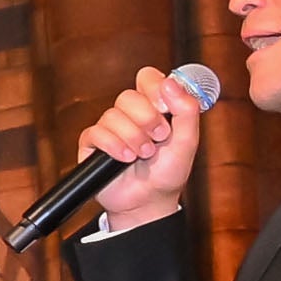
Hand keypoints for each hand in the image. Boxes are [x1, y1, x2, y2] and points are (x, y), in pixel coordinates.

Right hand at [77, 64, 210, 235]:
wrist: (148, 202)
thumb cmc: (168, 172)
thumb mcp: (187, 141)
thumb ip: (187, 110)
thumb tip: (171, 82)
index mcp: (153, 106)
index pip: (147, 78)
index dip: (155, 87)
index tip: (166, 107)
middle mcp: (130, 114)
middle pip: (128, 96)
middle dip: (147, 119)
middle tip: (159, 137)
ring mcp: (110, 128)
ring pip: (112, 115)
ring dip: (133, 137)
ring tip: (143, 155)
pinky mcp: (92, 144)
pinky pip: (96, 133)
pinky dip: (114, 146)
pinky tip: (125, 159)